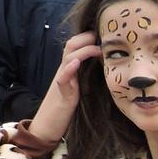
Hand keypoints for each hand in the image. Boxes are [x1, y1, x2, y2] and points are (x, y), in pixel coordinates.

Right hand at [25, 31, 99, 146]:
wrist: (49, 125)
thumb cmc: (68, 106)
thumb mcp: (82, 86)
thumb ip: (89, 75)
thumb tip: (108, 66)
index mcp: (71, 68)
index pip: (77, 45)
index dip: (89, 37)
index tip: (106, 34)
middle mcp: (65, 71)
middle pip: (71, 46)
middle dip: (86, 38)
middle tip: (103, 36)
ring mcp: (62, 81)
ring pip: (68, 58)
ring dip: (83, 51)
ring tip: (97, 48)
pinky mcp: (62, 94)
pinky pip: (63, 79)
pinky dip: (69, 70)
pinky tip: (76, 63)